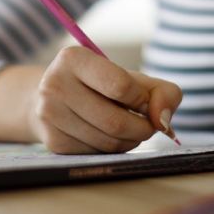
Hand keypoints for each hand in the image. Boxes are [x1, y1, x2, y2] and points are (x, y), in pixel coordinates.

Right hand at [31, 46, 182, 153]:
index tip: (145, 102)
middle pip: (115, 122)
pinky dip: (113, 150)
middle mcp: (54, 85)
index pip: (120, 86)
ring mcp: (50, 115)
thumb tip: (163, 122)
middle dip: (142, 128)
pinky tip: (110, 137)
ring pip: (107, 142)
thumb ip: (162, 92)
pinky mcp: (53, 141)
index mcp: (73, 59)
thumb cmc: (102, 86)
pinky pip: (97, 154)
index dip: (143, 100)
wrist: (56, 98)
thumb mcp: (133, 78)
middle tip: (148, 125)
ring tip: (130, 130)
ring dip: (130, 141)